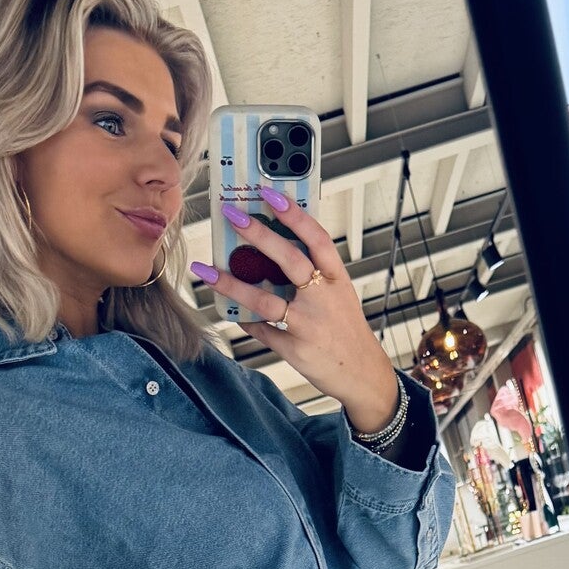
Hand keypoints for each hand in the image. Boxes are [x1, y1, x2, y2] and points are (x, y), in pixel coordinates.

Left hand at [191, 190, 400, 433]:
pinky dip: (243, 319)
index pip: (317, 239)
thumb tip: (273, 248)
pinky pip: (261, 329)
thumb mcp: (339, 295)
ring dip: (231, 284)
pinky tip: (230, 310)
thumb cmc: (346, 330)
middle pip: (289, 260)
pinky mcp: (293, 348)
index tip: (271, 194)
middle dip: (259, 235)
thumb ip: (313, 273)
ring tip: (206, 270)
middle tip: (233, 215)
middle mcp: (323, 299)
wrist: (362, 374)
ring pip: (264, 300)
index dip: (294, 214)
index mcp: (336, 279)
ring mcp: (307, 325)